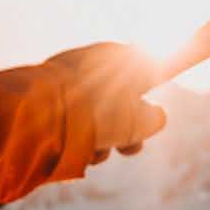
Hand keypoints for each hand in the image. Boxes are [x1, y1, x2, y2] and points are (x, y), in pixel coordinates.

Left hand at [41, 42, 165, 166]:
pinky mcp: (48, 99)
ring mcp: (70, 80)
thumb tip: (155, 117)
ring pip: (99, 116)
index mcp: (120, 56)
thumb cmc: (96, 113)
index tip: (170, 90)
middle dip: (129, 130)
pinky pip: (75, 122)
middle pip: (124, 100)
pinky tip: (76, 152)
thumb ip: (155, 118)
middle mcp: (95, 64)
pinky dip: (80, 138)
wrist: (38, 114)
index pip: (152, 67)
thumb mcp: (139, 120)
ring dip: (103, 139)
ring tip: (97, 152)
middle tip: (129, 148)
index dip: (161, 88)